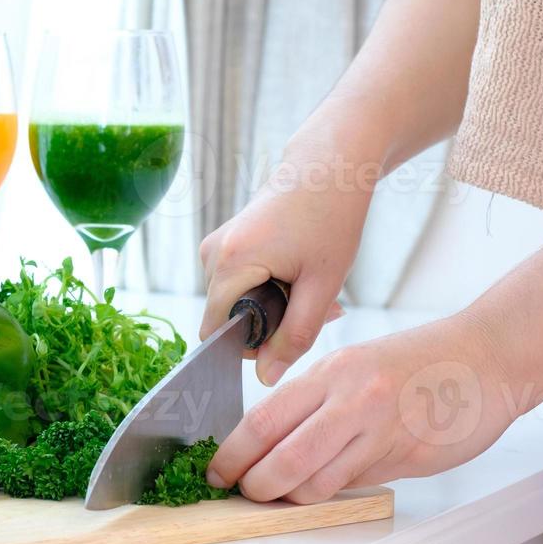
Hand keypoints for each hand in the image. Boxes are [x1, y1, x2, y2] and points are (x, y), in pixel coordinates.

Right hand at [199, 147, 371, 383]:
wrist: (329, 166)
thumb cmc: (331, 217)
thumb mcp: (322, 285)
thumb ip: (295, 336)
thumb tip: (266, 378)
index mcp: (229, 264)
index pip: (216, 333)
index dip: (251, 347)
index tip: (292, 334)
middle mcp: (211, 254)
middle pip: (227, 318)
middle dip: (269, 325)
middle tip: (317, 309)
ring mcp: (215, 246)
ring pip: (234, 302)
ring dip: (271, 307)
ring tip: (311, 288)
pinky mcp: (225, 242)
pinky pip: (237, 283)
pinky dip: (266, 289)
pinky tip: (298, 275)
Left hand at [206, 313, 516, 503]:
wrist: (488, 358)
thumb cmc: (423, 361)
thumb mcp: (358, 366)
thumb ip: (321, 404)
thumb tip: (278, 445)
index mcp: (332, 373)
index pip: (263, 420)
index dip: (234, 454)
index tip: (219, 471)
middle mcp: (352, 400)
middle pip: (283, 460)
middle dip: (256, 486)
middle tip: (246, 493)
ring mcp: (381, 430)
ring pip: (318, 483)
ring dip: (294, 497)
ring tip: (286, 494)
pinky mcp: (409, 456)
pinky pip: (357, 484)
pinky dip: (335, 491)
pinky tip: (332, 485)